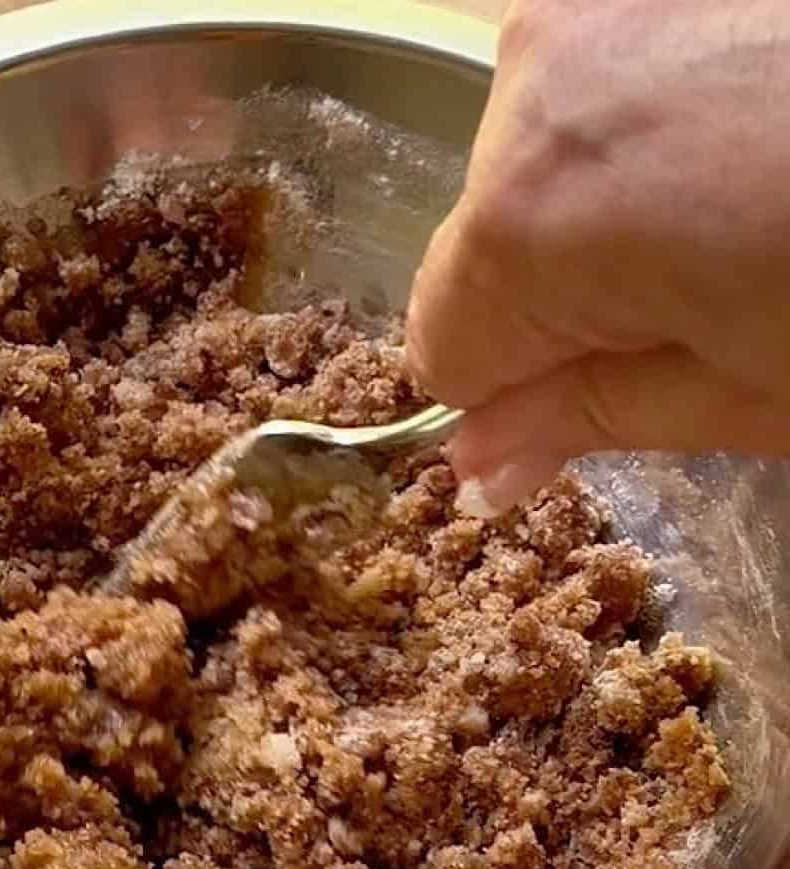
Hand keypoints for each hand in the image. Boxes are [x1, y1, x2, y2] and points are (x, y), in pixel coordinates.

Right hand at [405, 0, 789, 515]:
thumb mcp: (752, 391)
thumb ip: (584, 417)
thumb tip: (478, 467)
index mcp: (531, 219)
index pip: (444, 345)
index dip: (516, 388)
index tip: (601, 386)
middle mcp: (534, 76)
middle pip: (485, 238)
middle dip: (568, 284)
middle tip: (715, 282)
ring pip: (541, 146)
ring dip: (615, 194)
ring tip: (758, 189)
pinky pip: (605, 67)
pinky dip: (658, 111)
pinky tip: (761, 118)